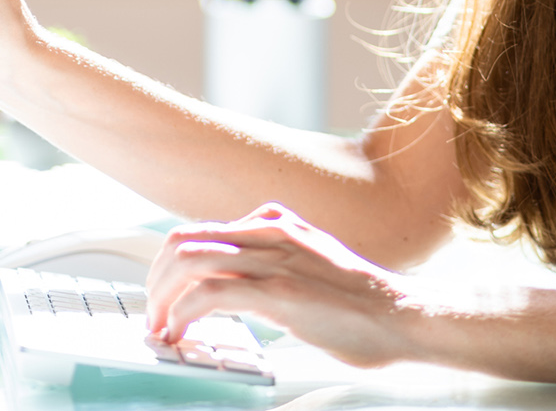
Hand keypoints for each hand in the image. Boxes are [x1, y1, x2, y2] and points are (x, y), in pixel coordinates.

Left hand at [145, 202, 421, 368]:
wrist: (402, 316)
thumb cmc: (360, 301)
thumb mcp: (310, 262)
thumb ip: (275, 260)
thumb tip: (237, 280)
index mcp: (274, 223)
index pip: (200, 230)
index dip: (168, 263)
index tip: (161, 293)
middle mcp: (269, 233)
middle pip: (185, 239)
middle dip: (157, 278)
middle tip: (153, 312)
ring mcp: (274, 260)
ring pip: (190, 260)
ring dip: (163, 296)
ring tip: (160, 326)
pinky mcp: (279, 292)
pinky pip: (212, 293)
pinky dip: (184, 313)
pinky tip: (181, 332)